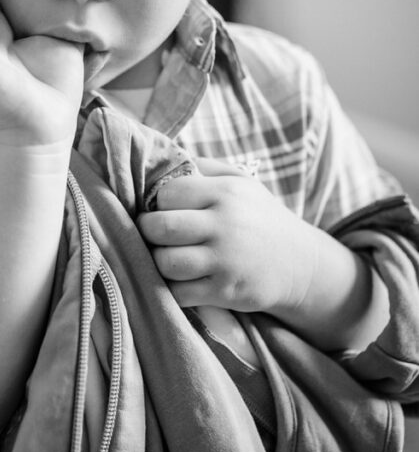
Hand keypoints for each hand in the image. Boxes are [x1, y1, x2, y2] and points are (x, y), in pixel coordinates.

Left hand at [137, 159, 314, 315]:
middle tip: (154, 234)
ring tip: (167, 255)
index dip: (159, 202)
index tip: (164, 209)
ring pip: (165, 262)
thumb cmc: (262, 218)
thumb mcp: (242, 182)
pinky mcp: (225, 292)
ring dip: (158, 261)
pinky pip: (179, 292)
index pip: (169, 192)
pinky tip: (182, 279)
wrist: (303, 265)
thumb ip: (204, 167)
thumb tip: (162, 159)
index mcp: (226, 193)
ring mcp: (225, 261)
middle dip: (148, 231)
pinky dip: (172, 288)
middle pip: (160, 227)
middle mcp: (225, 225)